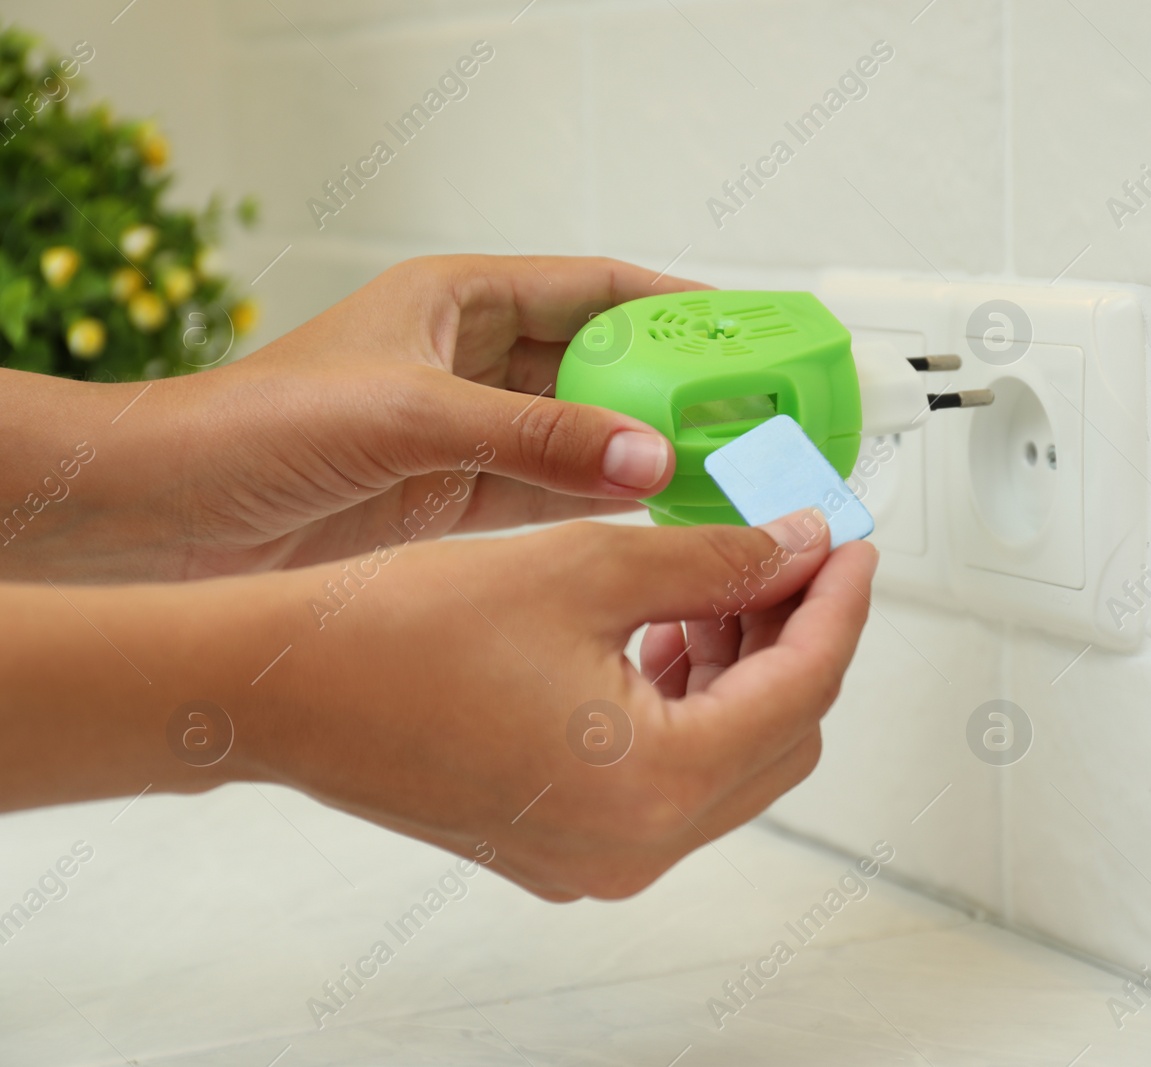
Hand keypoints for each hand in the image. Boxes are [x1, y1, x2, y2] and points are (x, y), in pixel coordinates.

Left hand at [0, 255, 702, 581]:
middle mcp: (473, 361)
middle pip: (604, 363)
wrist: (168, 515)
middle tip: (751, 413)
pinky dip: (607, 502)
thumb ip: (536, 436)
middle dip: (678, 385)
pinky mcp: (456, 497)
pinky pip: (557, 491)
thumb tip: (650, 454)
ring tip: (725, 467)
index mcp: (459, 300)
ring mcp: (469, 433)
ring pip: (588, 432)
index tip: (745, 328)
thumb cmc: (256, 428)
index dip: (675, 301)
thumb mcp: (409, 414)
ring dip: (650, 448)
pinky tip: (660, 514)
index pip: (595, 288)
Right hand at [212, 511, 873, 898]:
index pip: (805, 685)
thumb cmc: (403, 632)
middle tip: (787, 553)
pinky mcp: (562, 847)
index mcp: (659, 785)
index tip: (849, 542)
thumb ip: (719, 560)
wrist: (280, 689)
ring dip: (739, 671)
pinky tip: (657, 636)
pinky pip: (666, 782)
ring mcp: (598, 859)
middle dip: (794, 636)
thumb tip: (800, 546)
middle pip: (779, 735)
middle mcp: (637, 848)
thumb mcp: (588, 569)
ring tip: (714, 584)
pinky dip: (684, 709)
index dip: (838, 601)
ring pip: (726, 760)